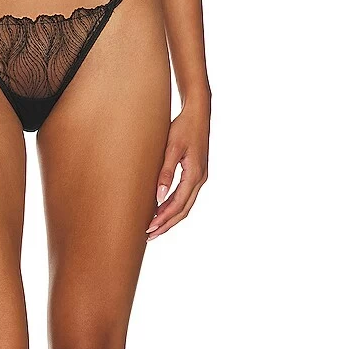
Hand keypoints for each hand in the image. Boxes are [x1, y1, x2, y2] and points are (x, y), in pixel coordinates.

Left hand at [146, 93, 209, 239]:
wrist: (197, 113)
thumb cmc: (183, 127)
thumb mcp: (171, 148)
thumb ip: (165, 172)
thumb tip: (158, 197)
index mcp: (195, 174)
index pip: (178, 204)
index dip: (163, 218)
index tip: (148, 228)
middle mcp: (200, 179)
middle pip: (183, 210)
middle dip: (166, 224)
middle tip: (149, 235)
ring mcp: (200, 177)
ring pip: (186, 205)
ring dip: (170, 218)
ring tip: (154, 227)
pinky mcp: (196, 173)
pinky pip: (186, 196)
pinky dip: (174, 206)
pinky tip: (162, 210)